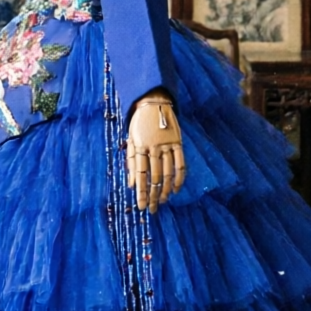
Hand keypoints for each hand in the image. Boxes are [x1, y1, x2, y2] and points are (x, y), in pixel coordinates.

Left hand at [124, 91, 185, 211]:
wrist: (154, 101)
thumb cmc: (139, 122)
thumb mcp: (130, 138)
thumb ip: (131, 161)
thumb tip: (130, 184)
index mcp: (140, 146)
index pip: (141, 175)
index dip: (141, 192)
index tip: (141, 206)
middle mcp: (154, 147)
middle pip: (155, 176)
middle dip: (153, 195)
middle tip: (153, 209)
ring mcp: (167, 144)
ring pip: (168, 172)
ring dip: (166, 189)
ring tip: (163, 200)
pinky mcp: (178, 142)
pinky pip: (181, 164)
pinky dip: (179, 178)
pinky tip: (176, 189)